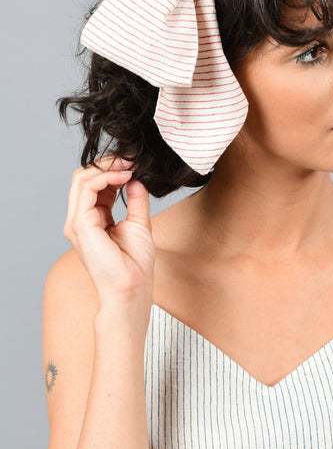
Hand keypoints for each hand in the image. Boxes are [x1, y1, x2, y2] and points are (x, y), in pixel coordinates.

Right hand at [63, 155, 155, 308]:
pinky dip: (106, 176)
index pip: (94, 184)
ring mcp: (77, 222)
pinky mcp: (80, 224)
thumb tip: (136, 179)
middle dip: (108, 163)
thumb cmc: (135, 265)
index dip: (113, 169)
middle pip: (84, 177)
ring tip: (129, 166)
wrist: (131, 289)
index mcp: (92, 219)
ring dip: (107, 166)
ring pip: (82, 178)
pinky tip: (124, 177)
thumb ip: (136, 200)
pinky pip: (87, 188)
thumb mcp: (139, 224)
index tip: (135, 163)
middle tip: (131, 159)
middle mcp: (80, 219)